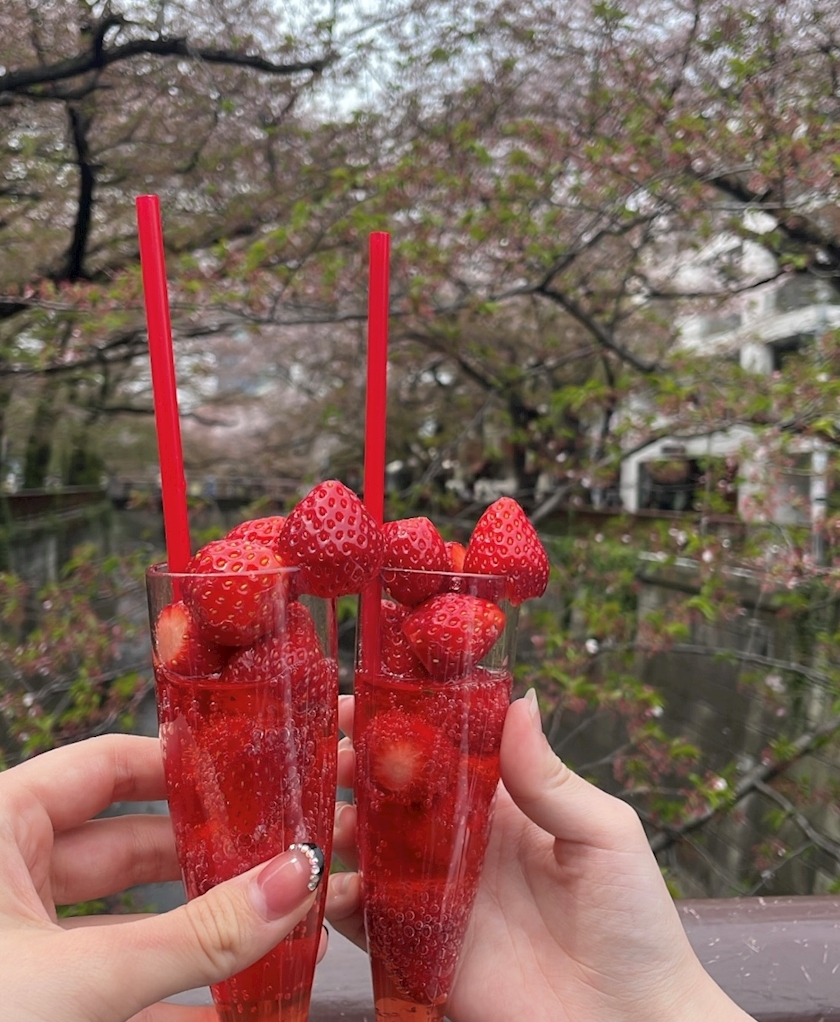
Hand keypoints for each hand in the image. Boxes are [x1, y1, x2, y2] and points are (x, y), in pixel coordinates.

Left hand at [0, 734, 324, 1021]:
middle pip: (135, 845)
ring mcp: (25, 947)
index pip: (109, 765)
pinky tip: (238, 1008)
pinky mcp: (43, 1004)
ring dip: (205, 935)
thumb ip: (195, 935)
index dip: (184, 766)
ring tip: (283, 932)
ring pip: (133, 923)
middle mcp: (13, 877)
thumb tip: (294, 881)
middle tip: (289, 858)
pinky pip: (121, 988)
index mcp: (2, 828)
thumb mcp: (78, 978)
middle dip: (213, 858)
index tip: (256, 773)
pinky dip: (177, 998)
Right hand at [327, 692, 754, 1021]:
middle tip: (329, 752)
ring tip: (318, 813)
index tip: (365, 696)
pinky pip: (366, 921)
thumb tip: (518, 701)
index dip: (404, 721)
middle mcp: (461, 844)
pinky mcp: (420, 951)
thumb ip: (550, 778)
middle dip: (357, 767)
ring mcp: (437, 897)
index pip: (442, 750)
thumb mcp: (603, 836)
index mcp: (502, 806)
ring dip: (338, 827)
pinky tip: (318, 883)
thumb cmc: (634, 925)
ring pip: (369, 850)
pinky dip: (335, 900)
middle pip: (394, 795)